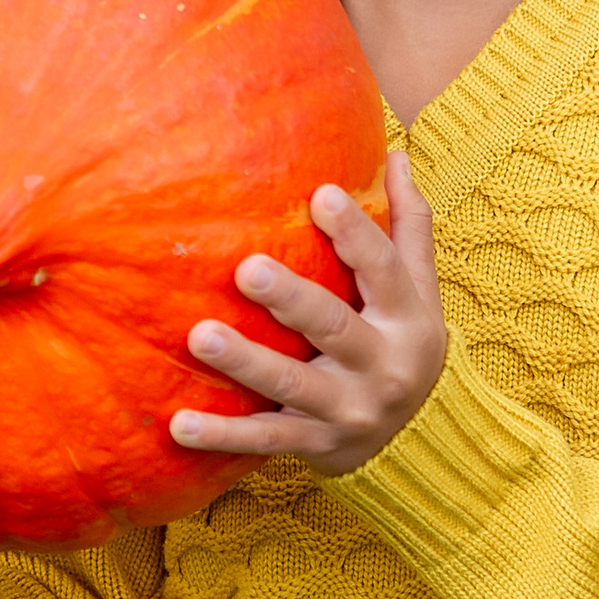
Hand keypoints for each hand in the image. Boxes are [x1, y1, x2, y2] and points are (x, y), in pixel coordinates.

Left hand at [172, 151, 445, 475]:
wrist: (413, 442)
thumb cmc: (401, 341)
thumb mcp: (419, 289)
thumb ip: (408, 224)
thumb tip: (396, 153)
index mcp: (407, 318)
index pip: (382, 269)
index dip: (354, 234)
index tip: (319, 194)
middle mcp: (382, 366)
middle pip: (333, 327)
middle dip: (291, 299)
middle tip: (246, 270)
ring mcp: (348, 411)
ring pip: (291, 386)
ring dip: (245, 362)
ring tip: (199, 336)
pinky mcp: (316, 446)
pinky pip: (264, 440)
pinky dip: (222, 437)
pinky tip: (179, 425)